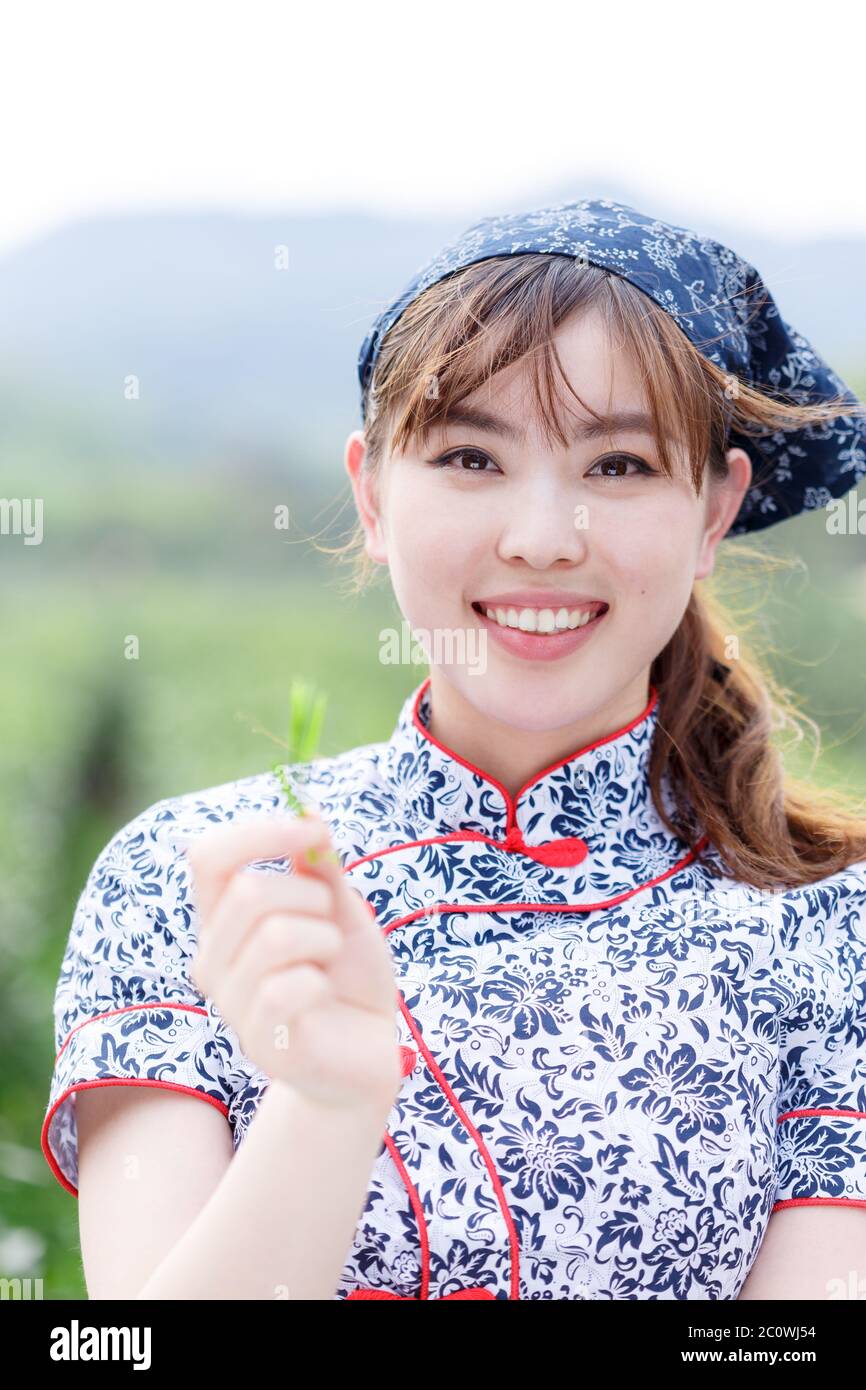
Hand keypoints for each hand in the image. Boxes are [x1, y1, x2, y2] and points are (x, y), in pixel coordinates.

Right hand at [185, 813, 401, 1109]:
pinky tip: (324, 998)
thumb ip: (320, 869)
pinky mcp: (258, 1042)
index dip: (260, 833)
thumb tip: (307, 809)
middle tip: (331, 924)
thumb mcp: (339, 911)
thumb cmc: (349, 974)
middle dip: (311, 895)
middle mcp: (212, 959)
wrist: (369, 1048)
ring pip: (275, 937)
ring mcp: (230, 1004)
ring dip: (325, 939)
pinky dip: (323, 982)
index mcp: (223, 918)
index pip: (208, 857)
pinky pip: (287, 988)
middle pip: (249, 892)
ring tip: (329, 962)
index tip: (313, 831)